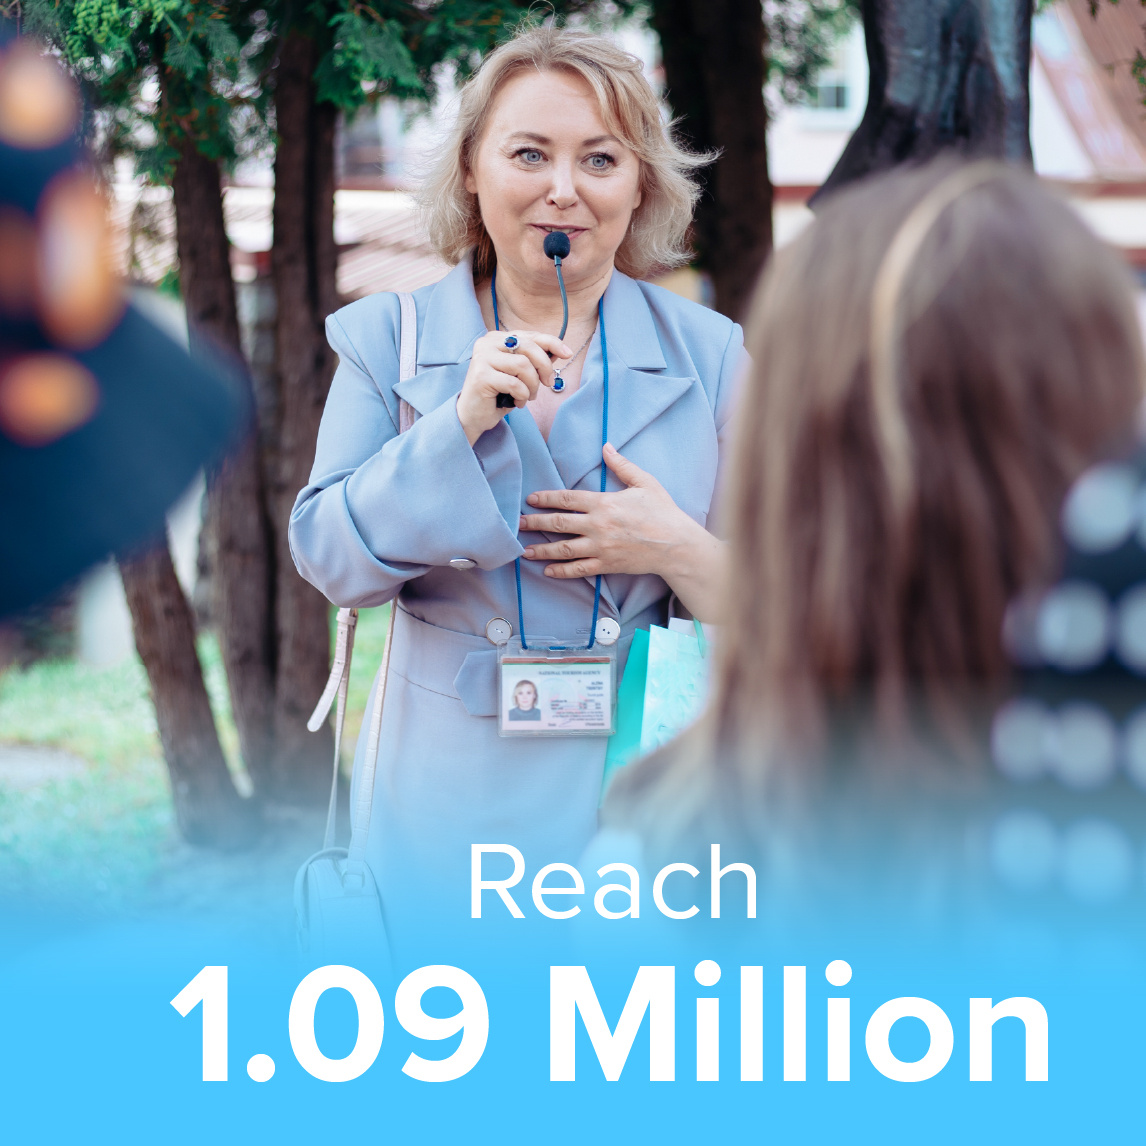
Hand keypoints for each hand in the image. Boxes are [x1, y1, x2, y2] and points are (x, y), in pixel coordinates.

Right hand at [456, 329, 570, 444]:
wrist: (474, 415)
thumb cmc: (498, 393)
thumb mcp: (520, 374)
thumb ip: (535, 360)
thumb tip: (559, 351)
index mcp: (497, 338)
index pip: (530, 335)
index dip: (552, 343)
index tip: (567, 353)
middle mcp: (487, 343)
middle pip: (529, 348)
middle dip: (545, 367)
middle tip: (548, 384)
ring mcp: (482, 358)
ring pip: (523, 365)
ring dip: (532, 385)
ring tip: (528, 396)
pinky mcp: (481, 375)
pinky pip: (515, 383)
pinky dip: (522, 396)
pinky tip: (517, 402)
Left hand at [519, 443, 704, 580]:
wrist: (676, 545)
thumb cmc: (663, 512)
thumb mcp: (644, 482)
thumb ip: (622, 465)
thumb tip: (606, 446)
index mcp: (604, 503)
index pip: (567, 499)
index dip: (546, 499)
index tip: (531, 499)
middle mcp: (598, 526)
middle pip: (559, 523)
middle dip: (535, 523)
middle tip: (518, 523)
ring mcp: (600, 548)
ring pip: (563, 549)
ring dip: (542, 549)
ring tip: (525, 551)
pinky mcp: (606, 565)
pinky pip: (578, 569)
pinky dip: (561, 571)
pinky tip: (548, 571)